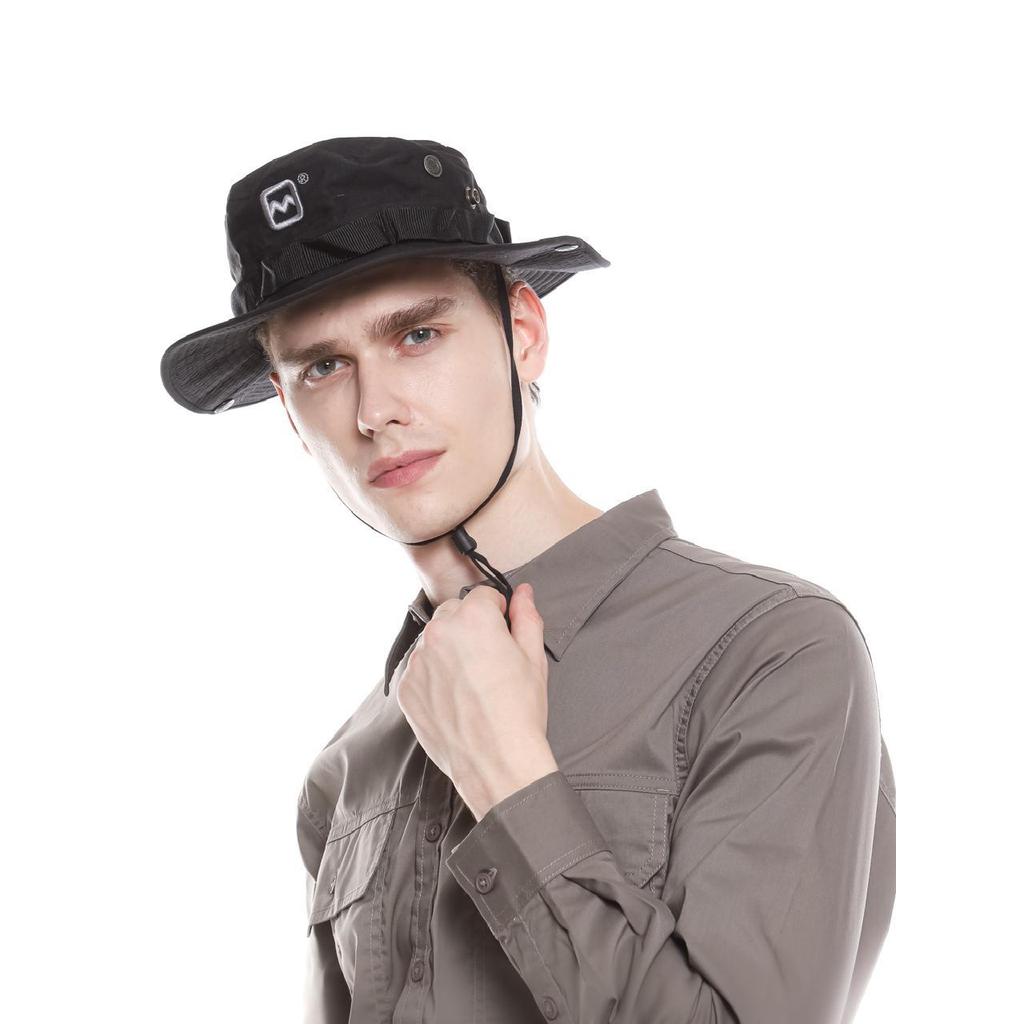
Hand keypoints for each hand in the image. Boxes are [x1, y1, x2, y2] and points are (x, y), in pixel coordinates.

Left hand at [394, 582, 558, 818]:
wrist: (496, 763)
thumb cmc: (519, 712)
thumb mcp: (533, 658)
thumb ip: (526, 617)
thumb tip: (523, 593)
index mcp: (473, 619)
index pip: (484, 595)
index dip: (498, 614)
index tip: (504, 634)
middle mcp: (439, 633)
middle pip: (454, 613)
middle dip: (470, 627)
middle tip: (489, 660)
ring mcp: (418, 661)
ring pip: (435, 641)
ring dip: (450, 650)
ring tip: (472, 684)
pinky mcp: (406, 688)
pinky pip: (420, 669)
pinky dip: (434, 677)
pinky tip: (455, 698)